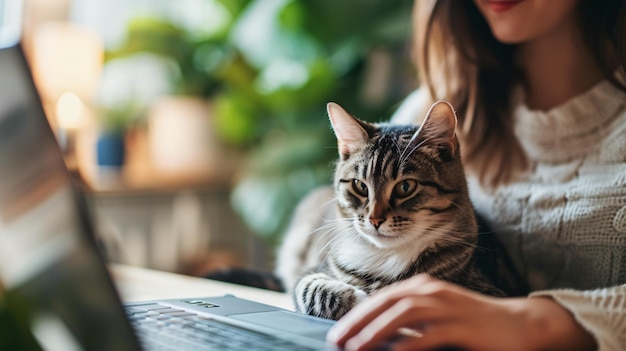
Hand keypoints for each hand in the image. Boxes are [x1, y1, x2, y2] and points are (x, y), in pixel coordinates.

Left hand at [326, 274, 595, 350]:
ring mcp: (449, 307)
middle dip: (358, 322)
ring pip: (404, 314)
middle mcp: (433, 292)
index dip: (357, 315)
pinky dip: (409, 344)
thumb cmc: (472, 324)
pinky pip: (431, 335)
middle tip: (336, 341)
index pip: (382, 298)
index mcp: (423, 287)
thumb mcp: (436, 318)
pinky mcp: (464, 327)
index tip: (338, 333)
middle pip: (387, 303)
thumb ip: (410, 323)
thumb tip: (377, 336)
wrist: (519, 326)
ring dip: (376, 331)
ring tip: (355, 348)